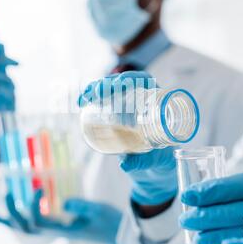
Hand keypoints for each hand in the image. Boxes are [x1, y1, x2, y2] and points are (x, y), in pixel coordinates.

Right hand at [0, 42, 17, 117]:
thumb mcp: (4, 77)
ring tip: (11, 89)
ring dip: (7, 80)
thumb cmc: (5, 98)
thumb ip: (1, 64)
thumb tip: (1, 45)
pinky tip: (7, 98)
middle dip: (4, 60)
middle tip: (18, 63)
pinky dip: (7, 92)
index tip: (4, 46)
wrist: (4, 121)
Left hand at [0, 191, 121, 243]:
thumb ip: (82, 205)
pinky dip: (20, 222)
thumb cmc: (110, 222)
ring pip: (27, 230)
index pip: (39, 222)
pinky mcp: (59, 226)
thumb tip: (64, 201)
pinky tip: (11, 218)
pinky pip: (35, 226)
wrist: (118, 233)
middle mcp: (56, 232)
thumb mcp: (99, 211)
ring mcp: (56, 230)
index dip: (33, 206)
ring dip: (11, 221)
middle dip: (14, 212)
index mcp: (64, 229)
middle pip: (27, 227)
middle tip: (6, 193)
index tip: (38, 188)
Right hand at [78, 71, 176, 205]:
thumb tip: (124, 164)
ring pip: (110, 88)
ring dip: (96, 88)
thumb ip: (141, 161)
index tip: (120, 84)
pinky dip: (92, 97)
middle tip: (97, 93)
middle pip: (123, 82)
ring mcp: (127, 105)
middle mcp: (141, 99)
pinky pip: (103, 99)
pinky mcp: (116, 113)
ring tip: (85, 98)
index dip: (131, 78)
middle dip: (108, 83)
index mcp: (156, 102)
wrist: (153, 165)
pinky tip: (82, 102)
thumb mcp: (153, 159)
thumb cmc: (159, 158)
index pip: (144, 81)